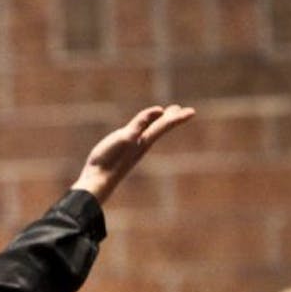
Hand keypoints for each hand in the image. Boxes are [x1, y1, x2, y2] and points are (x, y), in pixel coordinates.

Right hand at [71, 104, 194, 203]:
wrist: (98, 181)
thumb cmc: (109, 160)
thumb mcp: (125, 138)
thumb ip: (141, 124)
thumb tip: (159, 111)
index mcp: (144, 140)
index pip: (164, 125)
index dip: (177, 118)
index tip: (192, 112)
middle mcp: (141, 144)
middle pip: (160, 128)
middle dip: (171, 119)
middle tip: (184, 111)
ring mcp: (132, 149)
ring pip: (150, 132)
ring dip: (159, 123)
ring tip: (163, 116)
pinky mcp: (121, 152)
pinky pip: (137, 137)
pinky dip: (143, 129)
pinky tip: (138, 132)